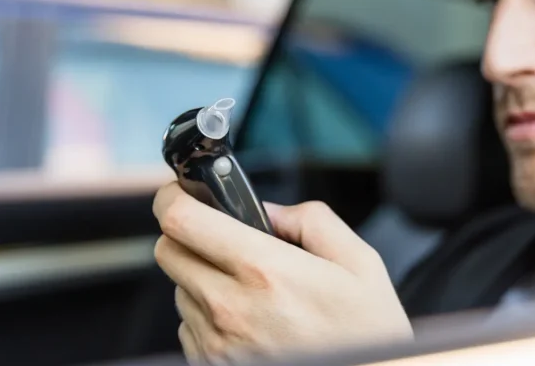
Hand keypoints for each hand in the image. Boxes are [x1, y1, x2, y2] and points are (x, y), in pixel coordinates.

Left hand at [152, 183, 412, 362]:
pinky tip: (248, 320)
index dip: (174, 197)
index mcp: (265, 271)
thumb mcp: (360, 264)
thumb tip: (271, 210)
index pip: (183, 220)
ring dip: (201, 278)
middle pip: (168, 251)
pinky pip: (188, 327)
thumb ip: (314, 221)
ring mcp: (216, 344)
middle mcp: (231, 309)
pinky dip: (207, 316)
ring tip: (250, 289)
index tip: (181, 191)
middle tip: (221, 236)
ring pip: (179, 289)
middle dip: (188, 234)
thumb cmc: (366, 335)